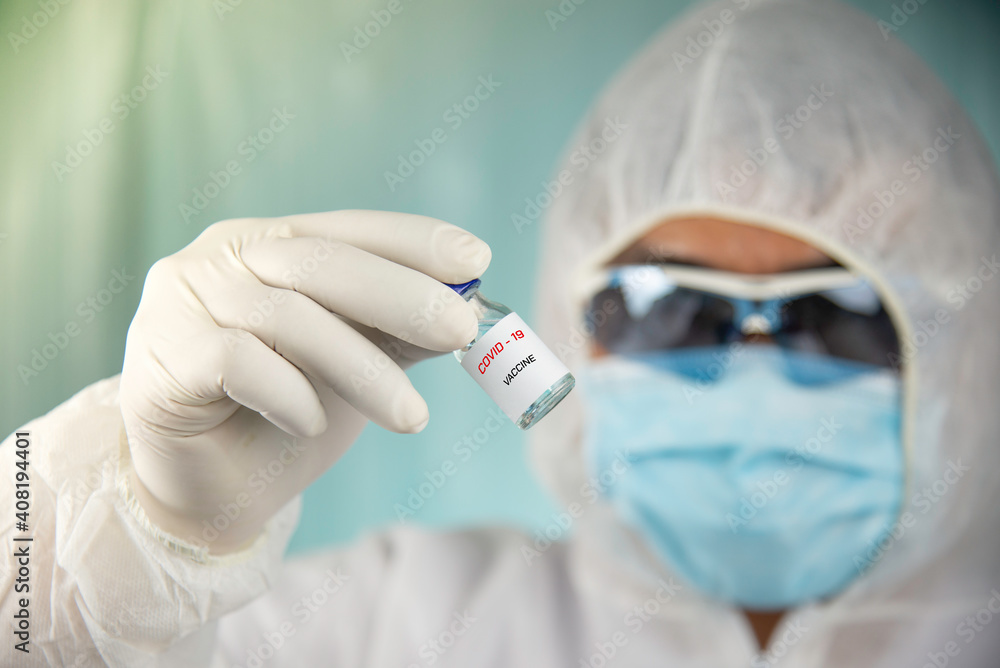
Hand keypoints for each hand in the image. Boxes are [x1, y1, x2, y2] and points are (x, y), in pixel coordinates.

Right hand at [119, 211, 489, 551]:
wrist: (209, 489)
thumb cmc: (284, 415)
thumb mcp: (353, 367)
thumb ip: (395, 334)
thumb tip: (470, 311)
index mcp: (271, 243)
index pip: (348, 229)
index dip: (413, 240)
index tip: (475, 260)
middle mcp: (224, 255)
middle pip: (322, 262)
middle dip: (401, 295)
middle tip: (460, 329)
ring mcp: (185, 298)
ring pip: (289, 317)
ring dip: (361, 368)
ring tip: (411, 417)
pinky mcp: (164, 353)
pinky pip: (238, 361)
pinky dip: (289, 393)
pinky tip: (311, 423)